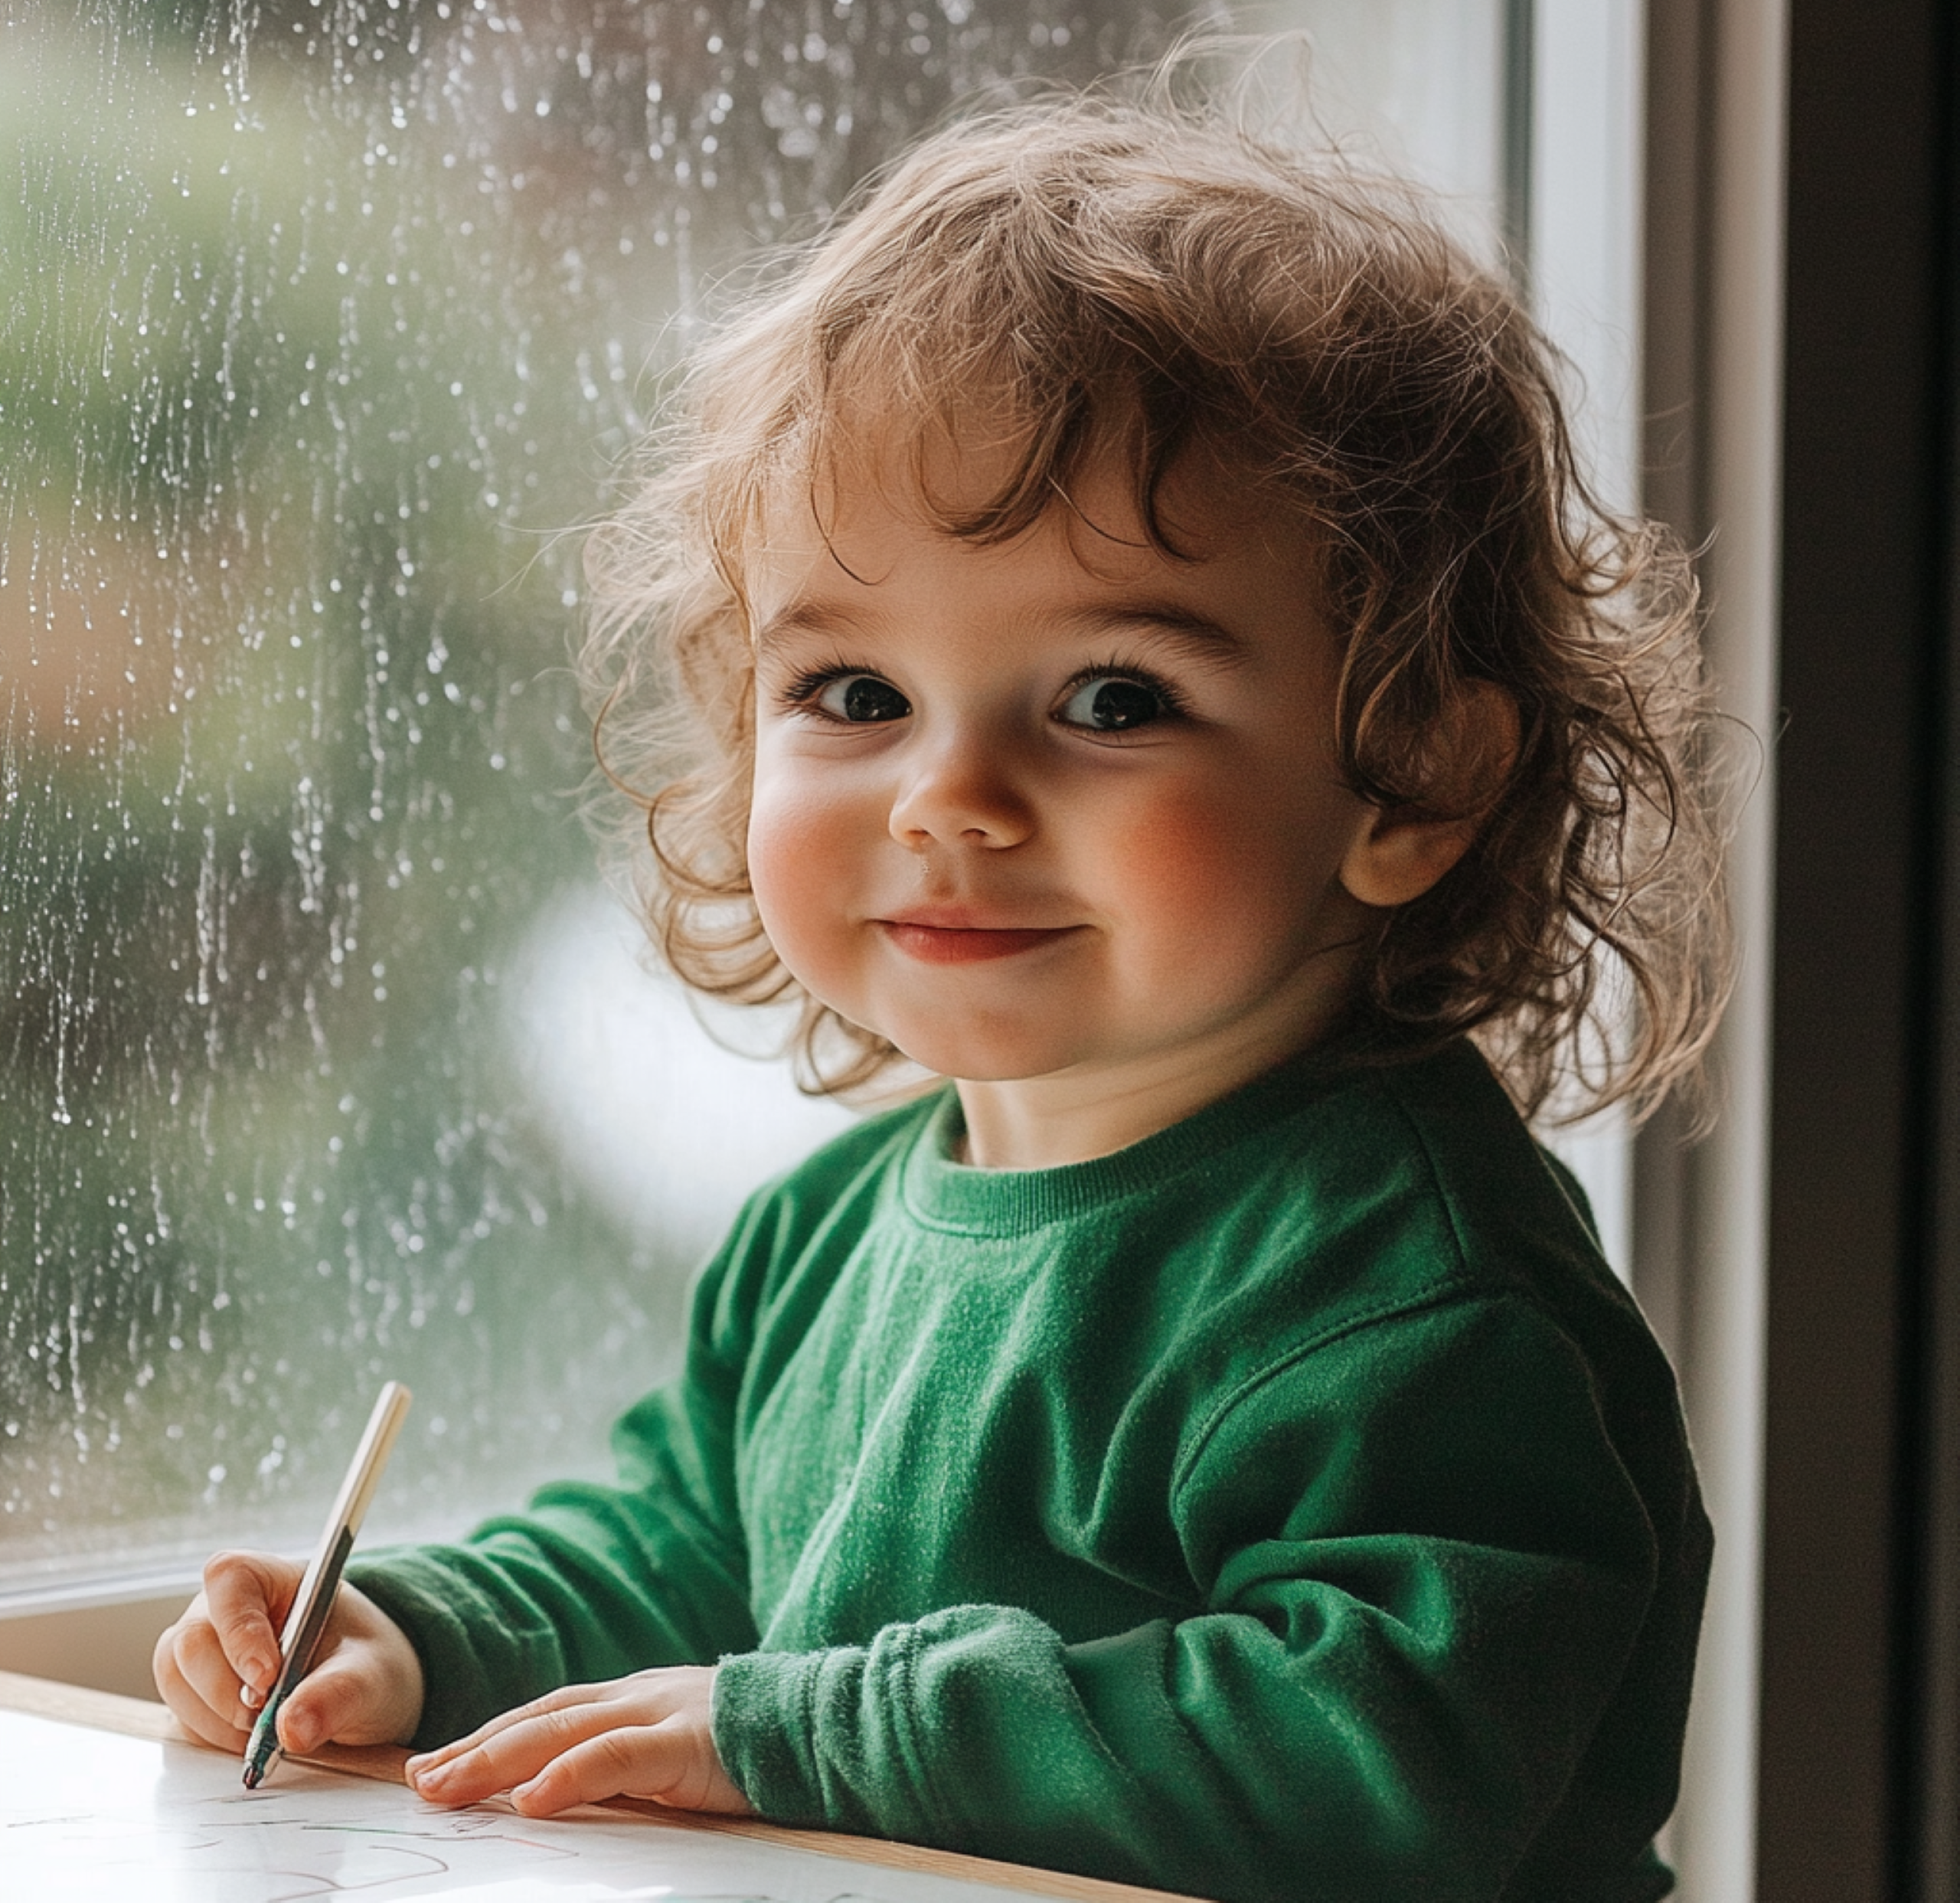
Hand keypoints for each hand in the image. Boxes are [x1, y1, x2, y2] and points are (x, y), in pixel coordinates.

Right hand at [152, 1548, 424, 1757]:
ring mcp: (204, 1649)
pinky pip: (180, 1715)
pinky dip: (212, 1737)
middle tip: (266, 1719)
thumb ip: (337, 1693)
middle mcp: (225, 1608)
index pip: (229, 1579)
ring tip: (267, 1729)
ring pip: (176, 1681)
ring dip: (216, 1720)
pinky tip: (250, 1739)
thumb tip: (292, 1728)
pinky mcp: (194, 1691)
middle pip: (190, 1640)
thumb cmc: (365, 1664)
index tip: (267, 1679)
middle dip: (225, 1690)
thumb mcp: (369, 1675)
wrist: (360, 1691)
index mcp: (271, 1578)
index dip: (238, 1631)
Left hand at [405, 1667, 751, 1818]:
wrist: (827, 1725)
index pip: (545, 1715)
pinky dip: (571, 1775)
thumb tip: (558, 1799)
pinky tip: (533, 1797)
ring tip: (448, 1786)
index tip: (434, 1765)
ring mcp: (660, 1712)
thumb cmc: (753, 1750)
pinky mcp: (687, 1741)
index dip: (488, 1737)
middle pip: (540, 1718)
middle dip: (475, 1749)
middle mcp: (638, 1696)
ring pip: (563, 1730)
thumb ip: (625, 1767)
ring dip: (499, 1758)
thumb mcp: (675, 1756)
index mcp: (634, 1699)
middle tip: (419, 1781)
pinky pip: (618, 1757)